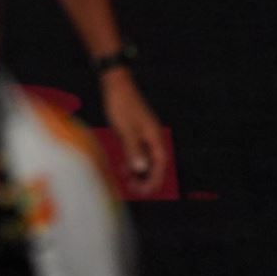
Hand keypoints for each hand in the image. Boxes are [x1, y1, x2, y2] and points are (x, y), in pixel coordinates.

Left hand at [100, 71, 166, 197]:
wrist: (115, 83)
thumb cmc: (121, 105)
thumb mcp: (126, 129)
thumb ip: (134, 149)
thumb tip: (141, 169)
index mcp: (154, 135)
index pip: (160, 164)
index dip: (154, 180)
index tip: (144, 192)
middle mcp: (152, 135)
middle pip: (155, 163)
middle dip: (147, 178)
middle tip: (134, 189)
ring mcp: (144, 133)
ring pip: (146, 158)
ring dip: (139, 171)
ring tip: (128, 182)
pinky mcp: (135, 130)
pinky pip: (138, 151)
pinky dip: (133, 161)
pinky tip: (124, 169)